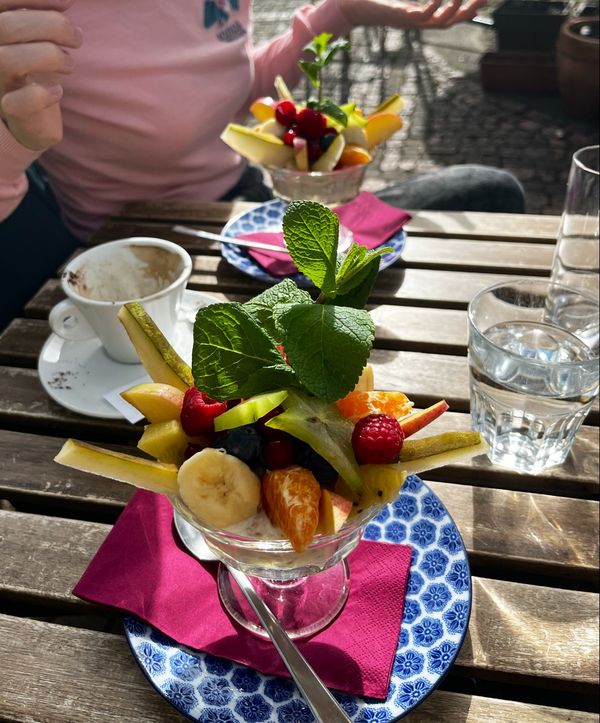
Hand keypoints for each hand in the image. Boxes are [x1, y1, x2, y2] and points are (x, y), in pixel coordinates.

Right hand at [0, 0, 81, 151]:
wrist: (33, 116)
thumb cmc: (35, 68)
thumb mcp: (39, 36)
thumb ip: (44, 15)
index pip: (1, 1)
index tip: (68, 2)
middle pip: (6, 26)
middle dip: (51, 25)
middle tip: (76, 38)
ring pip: (7, 60)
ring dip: (49, 57)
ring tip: (69, 64)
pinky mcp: (9, 111)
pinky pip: (18, 103)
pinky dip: (43, 95)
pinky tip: (58, 91)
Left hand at [338, 0, 486, 29]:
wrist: (355, 7)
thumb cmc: (378, 0)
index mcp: (420, 16)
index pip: (449, 17)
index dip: (466, 11)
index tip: (482, 1)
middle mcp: (417, 22)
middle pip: (449, 22)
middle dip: (467, 12)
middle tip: (483, 0)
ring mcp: (410, 22)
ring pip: (438, 23)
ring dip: (454, 11)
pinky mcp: (401, 18)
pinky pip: (422, 15)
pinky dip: (434, 6)